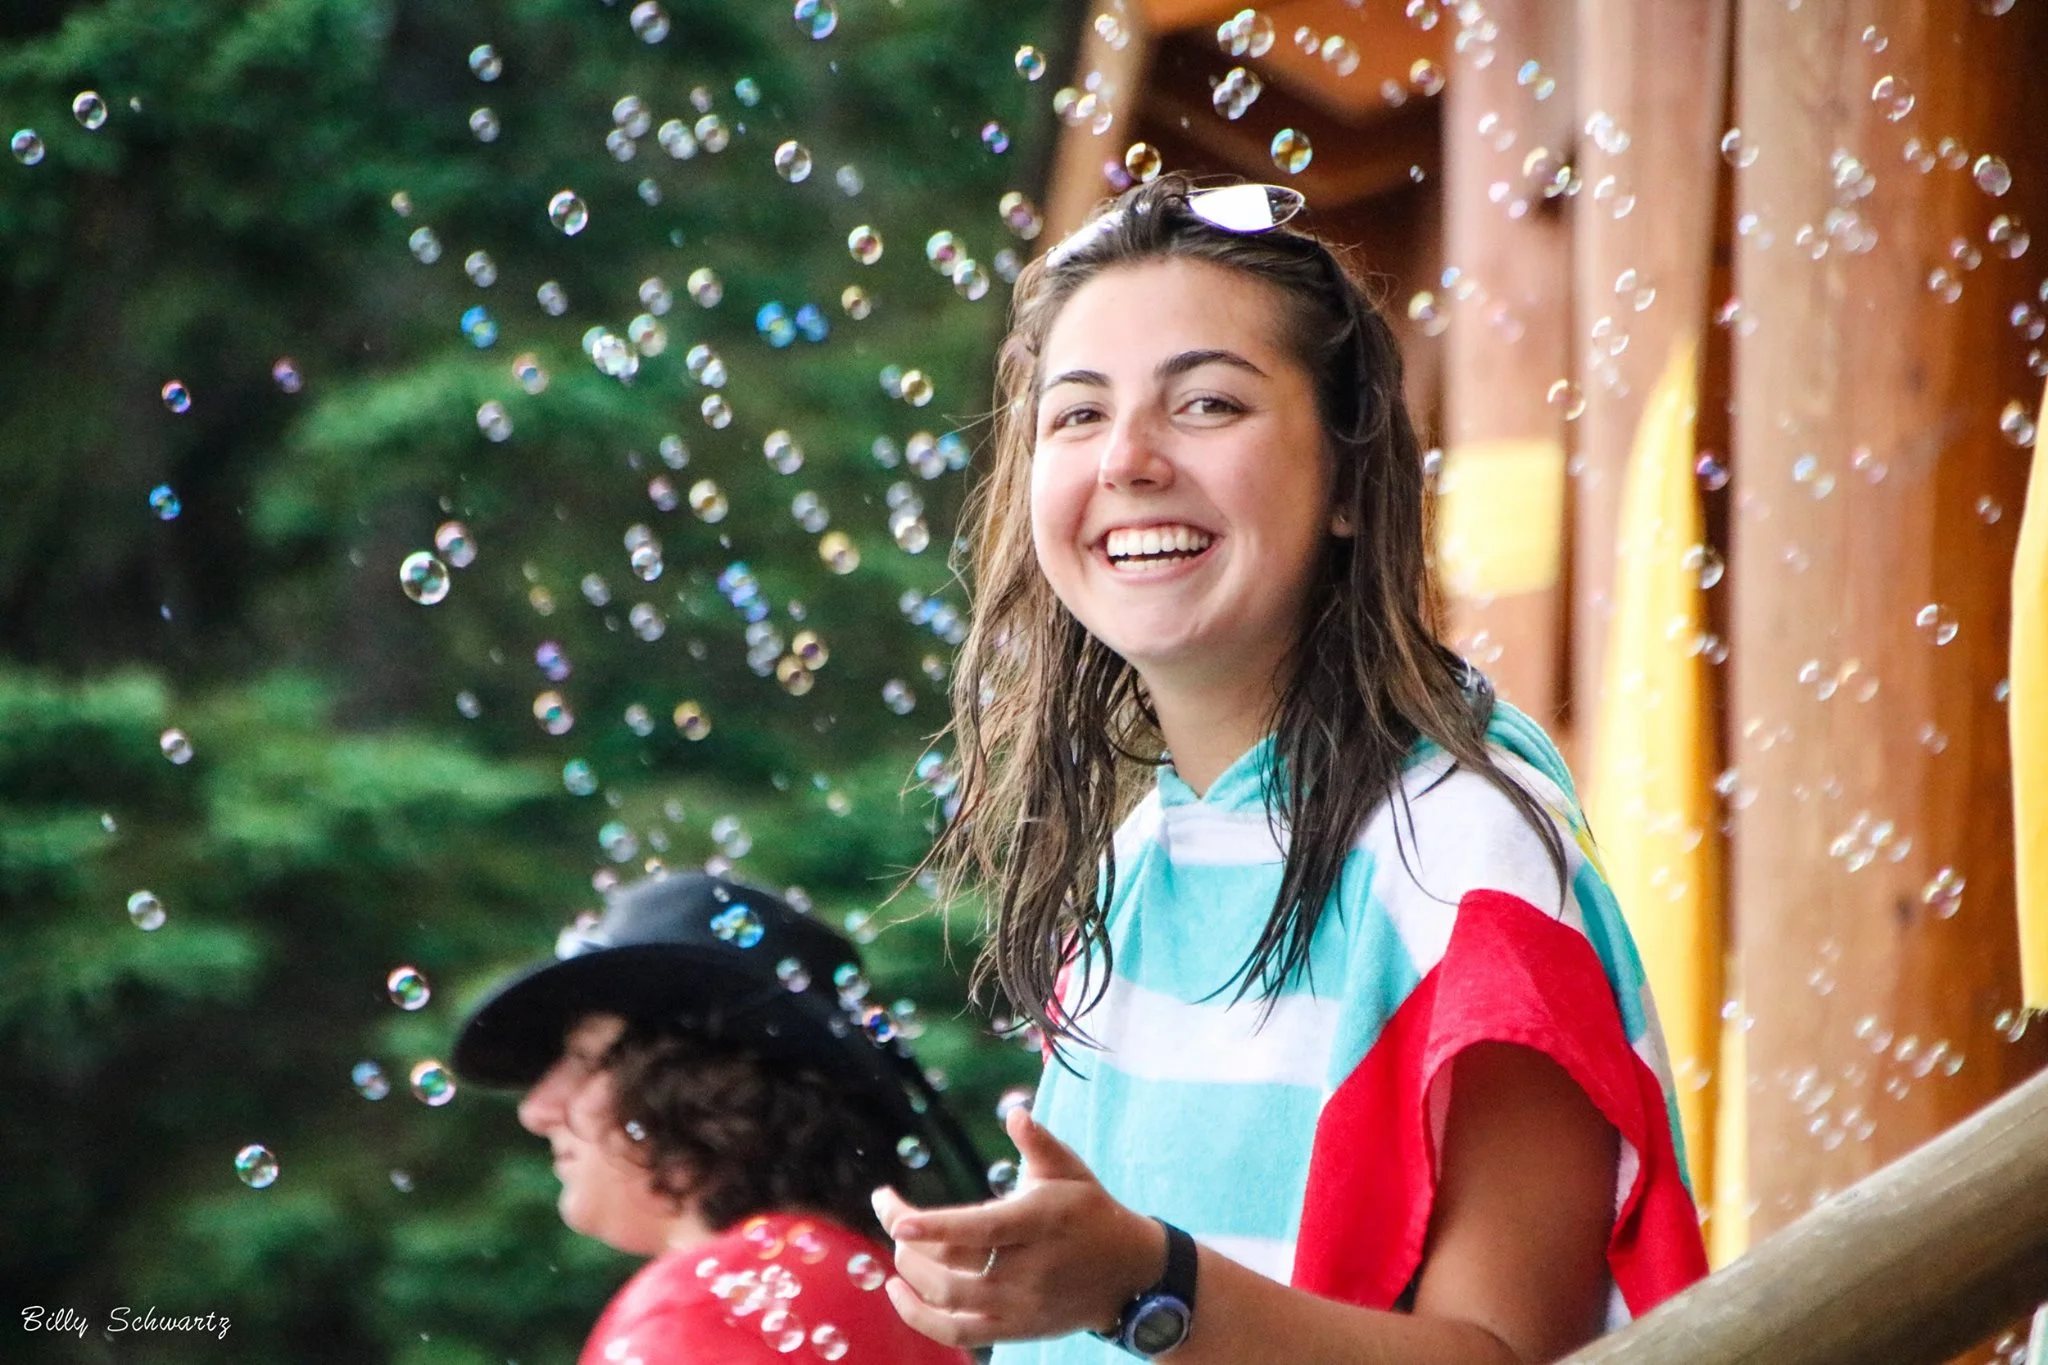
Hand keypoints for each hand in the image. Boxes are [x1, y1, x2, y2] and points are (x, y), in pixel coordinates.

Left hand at [872, 1105, 1164, 1349]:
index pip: (981, 1229)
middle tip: (887, 1209)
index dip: (936, 1227)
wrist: (1128, 1276)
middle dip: (907, 1239)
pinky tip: (896, 1290)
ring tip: (897, 1243)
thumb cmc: (1091, 1212)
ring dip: (910, 1272)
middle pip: (953, 1266)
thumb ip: (1040, 1143)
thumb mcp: (1072, 1171)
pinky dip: (920, 1317)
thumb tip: (1015, 1113)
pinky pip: (957, 1334)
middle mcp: (1029, 1270)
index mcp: (1040, 1223)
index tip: (896, 1218)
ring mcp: (1021, 1307)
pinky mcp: (1015, 1330)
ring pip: (949, 1299)